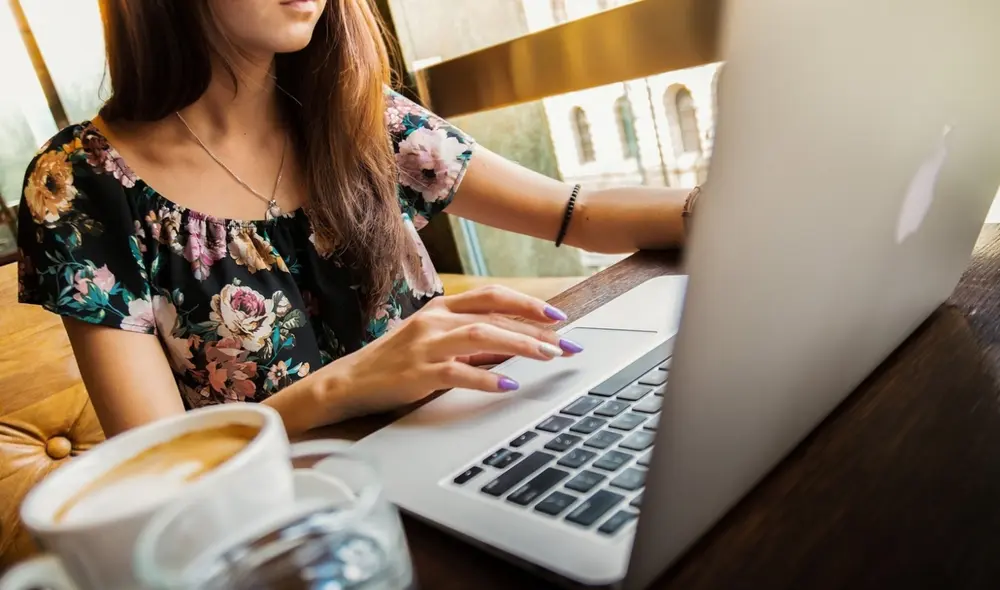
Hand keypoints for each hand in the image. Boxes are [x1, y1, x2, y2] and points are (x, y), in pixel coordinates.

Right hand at [321, 285, 583, 418]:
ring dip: (520, 345)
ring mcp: (425, 345)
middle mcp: (435, 320)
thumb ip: (470, 340)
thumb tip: (515, 344)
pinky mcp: (417, 373)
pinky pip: (459, 372)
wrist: (349, 382)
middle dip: (536, 329)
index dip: (527, 303)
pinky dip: (487, 377)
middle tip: (567, 344)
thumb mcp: (433, 342)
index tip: (558, 317)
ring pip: (482, 336)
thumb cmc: (395, 363)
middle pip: (494, 315)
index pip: (492, 296)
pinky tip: (508, 384)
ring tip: (548, 357)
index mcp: (441, 308)